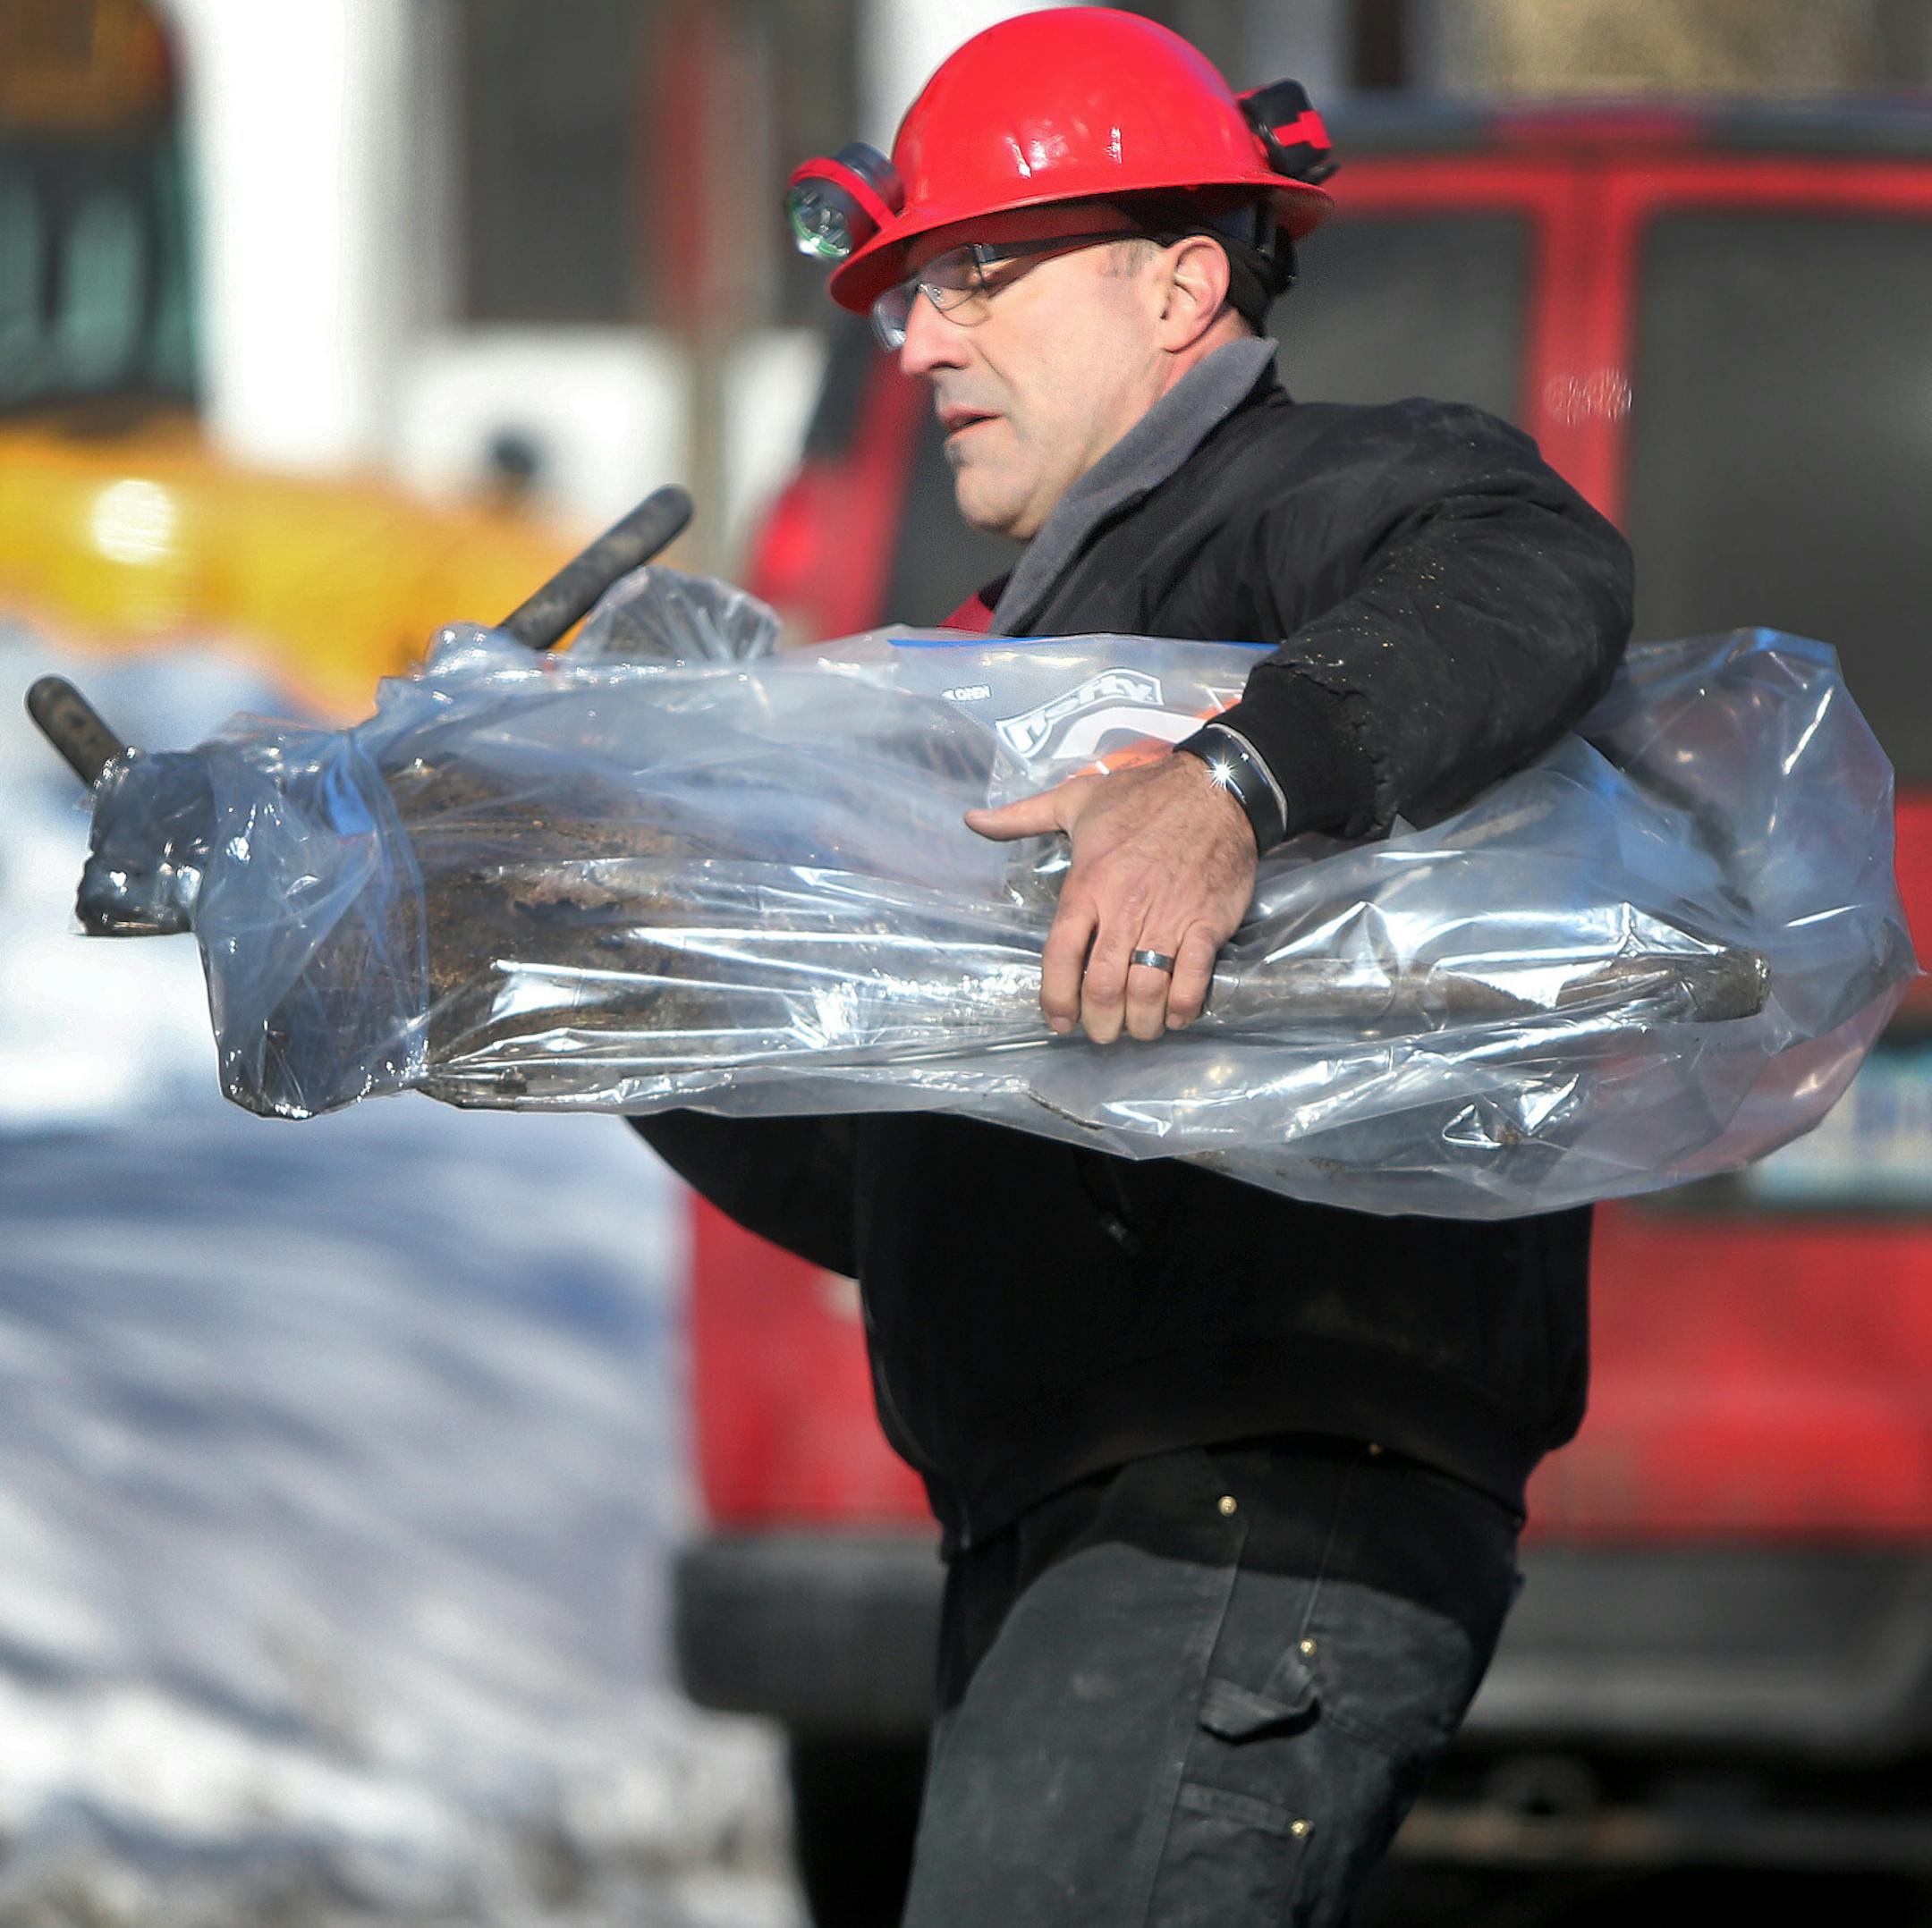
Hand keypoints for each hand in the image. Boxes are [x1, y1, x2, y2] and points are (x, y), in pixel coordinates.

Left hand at [965, 752, 1256, 1041]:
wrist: (1215, 788)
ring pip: (1147, 990)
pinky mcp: (1207, 924)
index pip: (1060, 954)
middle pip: (1103, 985)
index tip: (1057, 1019)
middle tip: (1101, 1031)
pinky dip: (1183, 1006)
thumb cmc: (1141, 796)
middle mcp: (1124, 910)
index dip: (1055, 996)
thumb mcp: (1074, 799)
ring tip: (1139, 1028)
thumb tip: (973, 819)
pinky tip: (1176, 1015)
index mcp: (1087, 885)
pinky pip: (1193, 978)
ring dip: (1141, 1021)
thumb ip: (1021, 817)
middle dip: (1099, 1021)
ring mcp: (1168, 919)